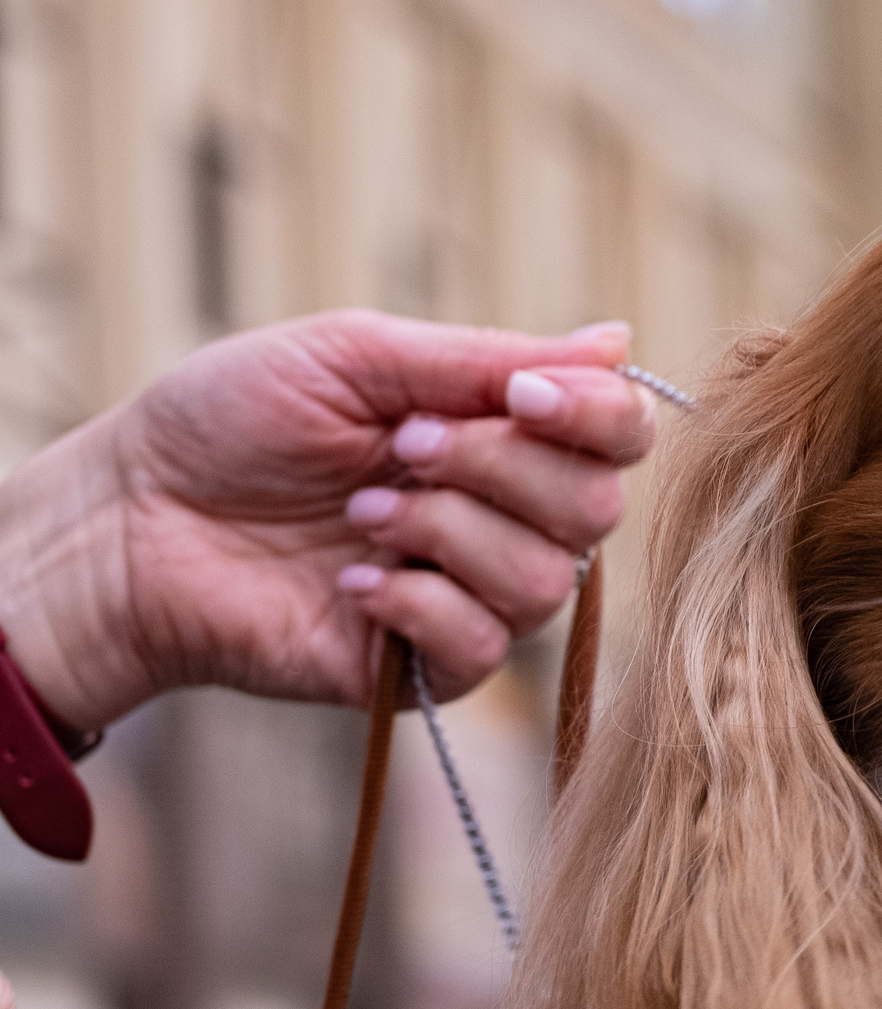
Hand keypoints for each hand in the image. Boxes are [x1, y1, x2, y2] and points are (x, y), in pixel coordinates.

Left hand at [0, 310, 657, 727]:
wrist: (133, 518)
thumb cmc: (230, 424)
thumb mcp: (357, 357)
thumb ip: (488, 357)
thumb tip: (620, 340)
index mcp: (502, 438)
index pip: (619, 437)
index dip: (594, 416)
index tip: (517, 395)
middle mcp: (507, 519)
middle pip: (596, 508)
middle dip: (499, 468)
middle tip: (400, 447)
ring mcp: (474, 596)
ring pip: (545, 581)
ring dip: (445, 533)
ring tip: (357, 514)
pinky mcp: (431, 668)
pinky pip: (484, 645)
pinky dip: (412, 602)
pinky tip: (348, 582)